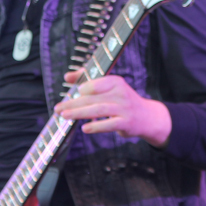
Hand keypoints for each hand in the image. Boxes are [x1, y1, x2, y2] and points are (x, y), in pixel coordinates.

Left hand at [54, 71, 171, 147]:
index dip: (83, 87)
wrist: (147, 116)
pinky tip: (84, 128)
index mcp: (116, 81)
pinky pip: (109, 124)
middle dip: (73, 103)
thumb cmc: (123, 100)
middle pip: (93, 98)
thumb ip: (88, 79)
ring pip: (98, 110)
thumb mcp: (110, 87)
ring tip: (65, 116)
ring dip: (79, 113)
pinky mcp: (126, 123)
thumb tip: (67, 76)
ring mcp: (124, 108)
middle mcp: (121, 93)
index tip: (72, 92)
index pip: (96, 83)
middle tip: (58, 108)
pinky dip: (96, 126)